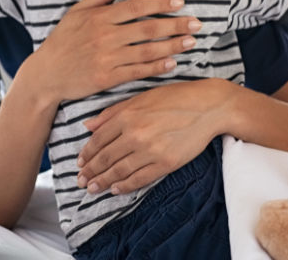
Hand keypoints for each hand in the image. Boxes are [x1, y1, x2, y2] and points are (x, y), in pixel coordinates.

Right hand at [32, 0, 201, 103]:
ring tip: (190, 41)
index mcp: (99, 17)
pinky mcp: (108, 78)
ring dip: (172, 46)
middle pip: (147, 29)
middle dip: (175, 25)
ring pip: (146, 50)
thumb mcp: (76, 13)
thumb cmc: (62, 42)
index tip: (179, 2)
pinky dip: (156, 67)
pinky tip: (173, 63)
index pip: (135, 7)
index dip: (159, 4)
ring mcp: (107, 58)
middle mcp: (105, 36)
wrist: (46, 75)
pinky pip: (138, 71)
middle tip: (197, 23)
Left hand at [76, 79, 226, 194]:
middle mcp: (136, 134)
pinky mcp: (166, 163)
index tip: (79, 162)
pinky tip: (115, 189)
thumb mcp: (141, 97)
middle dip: (90, 171)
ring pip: (119, 171)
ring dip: (103, 182)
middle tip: (80, 181)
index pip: (99, 140)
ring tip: (92, 188)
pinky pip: (140, 179)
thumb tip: (88, 125)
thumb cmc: (175, 97)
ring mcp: (151, 150)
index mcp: (127, 115)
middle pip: (105, 158)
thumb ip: (112, 112)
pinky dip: (125, 186)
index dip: (87, 153)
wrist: (208, 106)